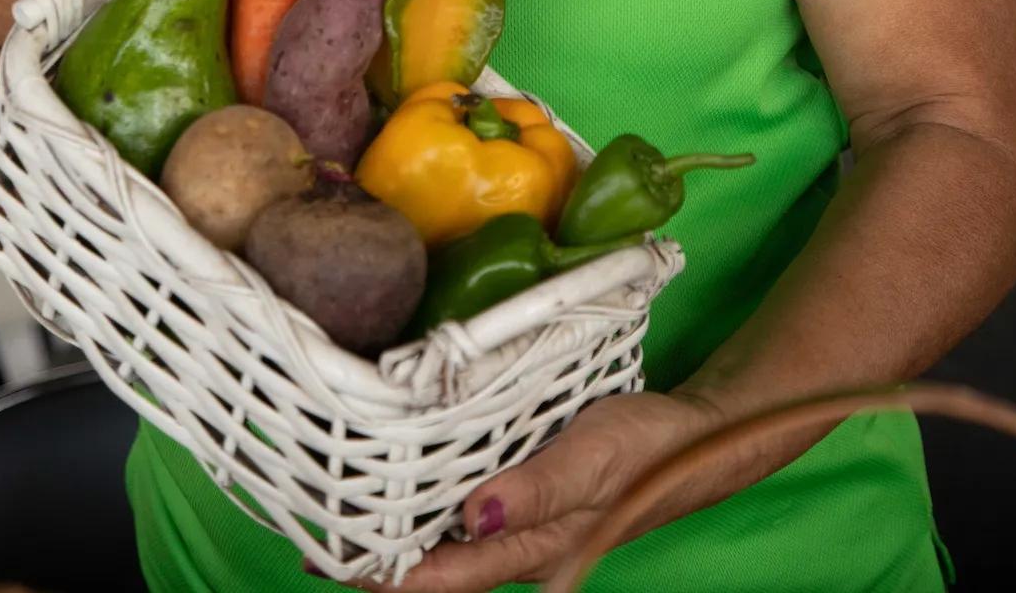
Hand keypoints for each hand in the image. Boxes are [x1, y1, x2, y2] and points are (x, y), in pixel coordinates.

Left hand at [359, 391, 721, 592]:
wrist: (698, 440)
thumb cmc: (648, 448)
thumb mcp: (595, 457)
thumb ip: (538, 489)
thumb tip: (475, 518)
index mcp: (534, 547)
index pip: (445, 575)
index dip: (388, 575)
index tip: (331, 561)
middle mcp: (523, 547)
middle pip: (440, 569)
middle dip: (380, 562)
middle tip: (317, 538)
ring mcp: (527, 528)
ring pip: (451, 545)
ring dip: (401, 536)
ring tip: (343, 519)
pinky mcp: (533, 502)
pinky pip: (471, 517)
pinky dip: (432, 509)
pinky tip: (408, 489)